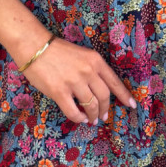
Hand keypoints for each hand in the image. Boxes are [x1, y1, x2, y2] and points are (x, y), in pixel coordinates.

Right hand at [0, 0, 136, 124]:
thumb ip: (91, 71)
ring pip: (91, 106)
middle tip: (104, 116)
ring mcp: (74, 82)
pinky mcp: (59, 92)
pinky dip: (79, 118)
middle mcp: (88, 72)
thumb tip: (97, 92)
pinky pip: (73, 111)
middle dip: (106, 109)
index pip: (115, 81)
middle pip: (104, 96)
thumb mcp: (82, 55)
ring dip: (93, 116)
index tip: (131, 105)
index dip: (124, 95)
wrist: (34, 46)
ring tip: (92, 120)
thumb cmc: (56, 50)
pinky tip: (80, 118)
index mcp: (95, 61)